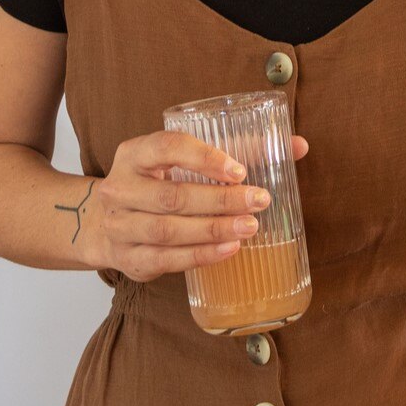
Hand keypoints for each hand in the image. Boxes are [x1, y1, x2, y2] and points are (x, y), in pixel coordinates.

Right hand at [85, 130, 308, 280]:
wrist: (106, 225)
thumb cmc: (160, 184)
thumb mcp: (183, 161)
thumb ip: (240, 149)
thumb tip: (298, 146)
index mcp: (134, 154)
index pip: (167, 147)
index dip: (204, 158)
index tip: (240, 170)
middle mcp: (120, 189)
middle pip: (172, 196)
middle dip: (220, 200)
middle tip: (259, 201)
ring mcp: (120, 226)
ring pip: (168, 230)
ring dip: (213, 229)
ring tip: (250, 226)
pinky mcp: (129, 259)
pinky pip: (167, 259)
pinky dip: (201, 255)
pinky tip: (229, 248)